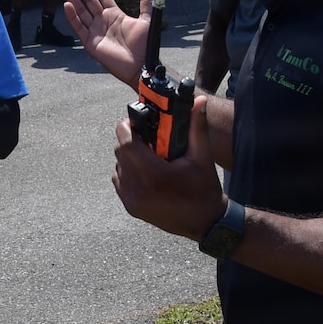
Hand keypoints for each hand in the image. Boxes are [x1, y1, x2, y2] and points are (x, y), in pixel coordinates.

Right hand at [59, 0, 147, 84]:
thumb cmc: (145, 45)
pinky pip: (79, 27)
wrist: (141, 65)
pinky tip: (67, 4)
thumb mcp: (147, 18)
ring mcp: (95, 31)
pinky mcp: (91, 43)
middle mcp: (103, 21)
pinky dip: (73, 17)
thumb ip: (146, 0)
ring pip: (81, 10)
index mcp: (115, 14)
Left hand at [112, 97, 224, 239]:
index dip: (128, 127)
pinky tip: (147, 172)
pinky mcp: (130, 207)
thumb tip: (199, 100)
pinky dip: (129, 172)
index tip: (138, 121)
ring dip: (129, 157)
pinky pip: (120, 180)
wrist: (204, 223)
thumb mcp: (203, 157)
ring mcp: (131, 200)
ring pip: (118, 165)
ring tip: (150, 157)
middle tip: (148, 137)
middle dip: (131, 140)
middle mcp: (138, 189)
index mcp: (154, 175)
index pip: (126, 143)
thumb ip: (197, 127)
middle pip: (120, 152)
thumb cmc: (205, 189)